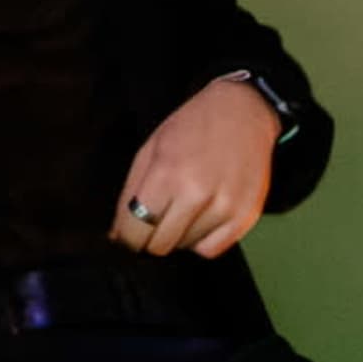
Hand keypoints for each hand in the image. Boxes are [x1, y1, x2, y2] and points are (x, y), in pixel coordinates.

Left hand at [109, 76, 278, 256]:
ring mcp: (225, 206)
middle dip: (151, 236)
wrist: (244, 111)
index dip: (127, 237)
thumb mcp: (151, 149)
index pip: (134, 230)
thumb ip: (130, 193)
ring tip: (186, 206)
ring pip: (185, 248)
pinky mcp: (245, 216)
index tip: (130, 233)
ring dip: (179, 234)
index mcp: (167, 173)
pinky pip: (212, 250)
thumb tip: (117, 235)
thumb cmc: (193, 126)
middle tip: (158, 217)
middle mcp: (196, 193)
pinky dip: (202, 240)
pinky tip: (203, 217)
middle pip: (159, 245)